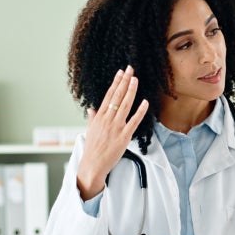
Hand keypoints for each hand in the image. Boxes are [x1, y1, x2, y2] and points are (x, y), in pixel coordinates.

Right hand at [77, 66, 148, 199]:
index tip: (120, 72)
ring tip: (135, 79)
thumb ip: (93, 119)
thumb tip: (92, 110)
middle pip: (117, 96)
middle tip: (130, 69)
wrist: (93, 164)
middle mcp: (107, 119)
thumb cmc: (93, 148)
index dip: (116, 83)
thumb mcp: (90, 130)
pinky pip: (133, 121)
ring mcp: (116, 127)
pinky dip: (139, 111)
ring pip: (124, 105)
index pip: (108, 95)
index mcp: (99, 116)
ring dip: (130, 91)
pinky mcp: (124, 136)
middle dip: (124, 82)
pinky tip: (145, 102)